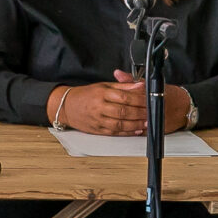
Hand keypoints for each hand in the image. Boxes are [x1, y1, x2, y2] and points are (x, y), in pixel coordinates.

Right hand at [52, 72, 184, 135]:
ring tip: (146, 123)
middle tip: (151, 113)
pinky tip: (136, 130)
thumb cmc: (86, 95)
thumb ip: (123, 86)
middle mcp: (99, 107)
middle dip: (140, 113)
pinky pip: (114, 132)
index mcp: (102, 93)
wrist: (67, 106)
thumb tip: (140, 86)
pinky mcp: (97, 130)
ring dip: (136, 124)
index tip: (148, 100)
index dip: (138, 99)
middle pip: (124, 111)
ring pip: (120, 123)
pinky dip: (127, 132)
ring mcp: (98, 120)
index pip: (124, 96)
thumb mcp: (104, 86)